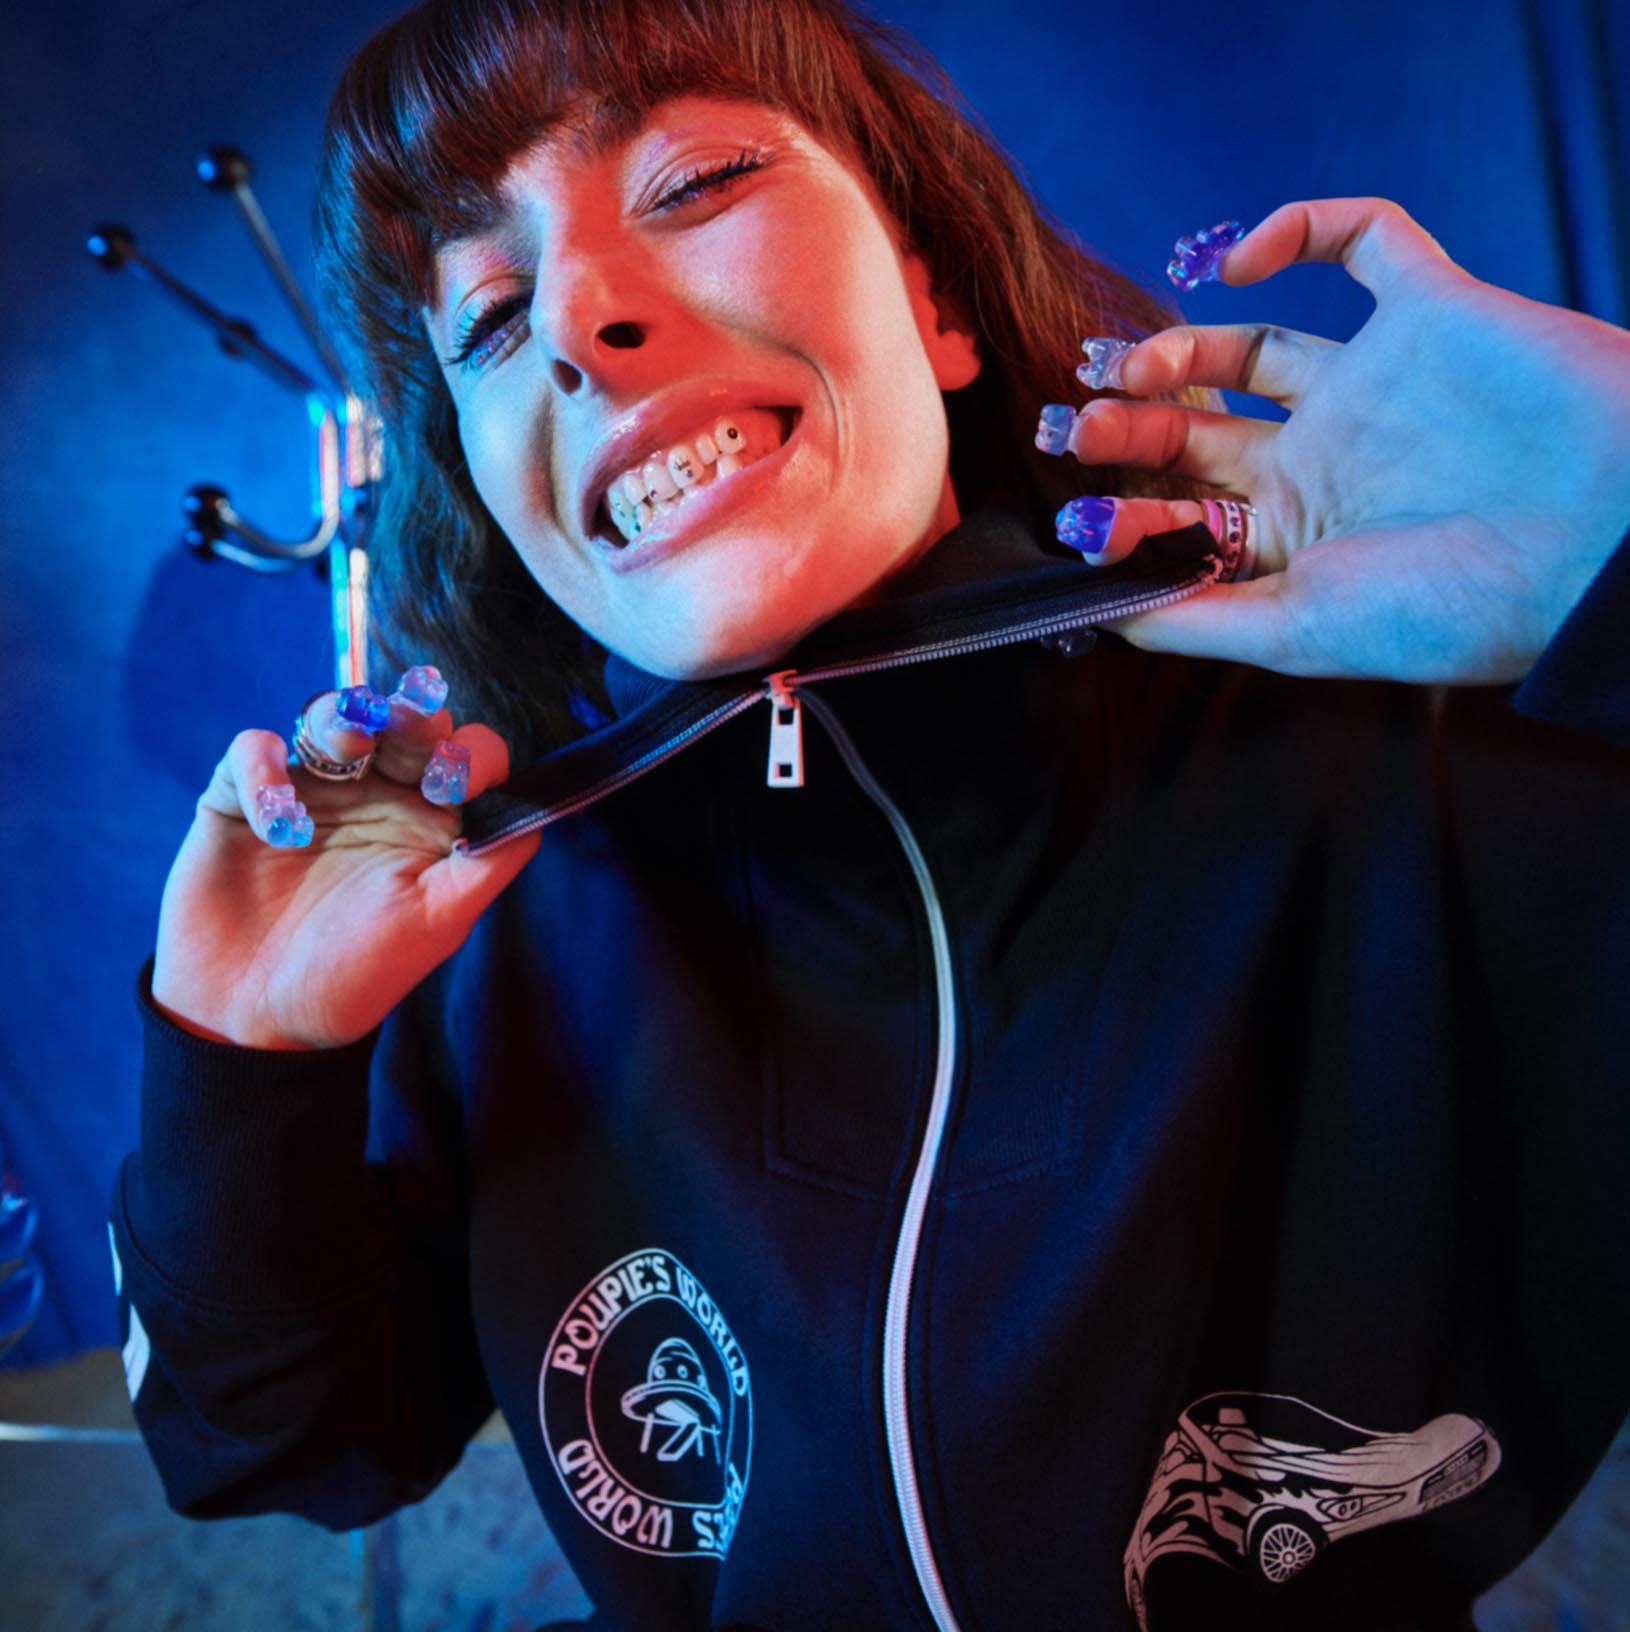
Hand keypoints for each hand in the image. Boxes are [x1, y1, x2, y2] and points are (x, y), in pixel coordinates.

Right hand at [152, 678, 540, 1050]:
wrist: (258, 1019)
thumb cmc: (358, 975)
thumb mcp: (439, 921)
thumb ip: (490, 862)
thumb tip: (538, 807)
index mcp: (433, 819)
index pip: (467, 759)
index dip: (473, 755)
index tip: (463, 779)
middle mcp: (378, 793)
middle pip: (403, 726)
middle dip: (412, 717)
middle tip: (412, 723)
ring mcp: (312, 789)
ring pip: (332, 720)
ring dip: (343, 719)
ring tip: (347, 745)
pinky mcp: (243, 796)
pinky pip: (253, 751)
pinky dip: (264, 770)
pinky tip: (277, 821)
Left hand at [1042, 198, 1629, 683]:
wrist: (1607, 542)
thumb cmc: (1461, 606)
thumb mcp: (1303, 630)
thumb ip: (1198, 618)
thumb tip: (1103, 613)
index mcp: (1300, 539)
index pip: (1187, 519)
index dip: (1128, 517)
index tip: (1080, 519)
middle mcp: (1327, 461)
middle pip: (1202, 432)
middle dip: (1131, 426)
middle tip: (1075, 422)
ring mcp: (1376, 385)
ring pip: (1252, 345)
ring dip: (1178, 346)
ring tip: (1123, 364)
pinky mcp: (1432, 311)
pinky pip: (1364, 239)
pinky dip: (1296, 227)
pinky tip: (1228, 259)